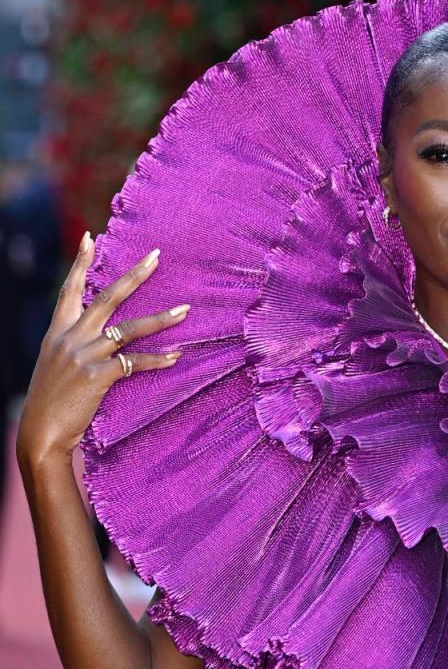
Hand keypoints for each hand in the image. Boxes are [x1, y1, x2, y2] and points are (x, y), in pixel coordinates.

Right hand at [15, 231, 190, 465]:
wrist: (40, 431)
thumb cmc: (50, 403)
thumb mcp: (55, 366)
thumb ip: (72, 348)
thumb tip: (94, 340)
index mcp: (58, 331)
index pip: (70, 289)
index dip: (81, 263)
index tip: (90, 237)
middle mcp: (71, 337)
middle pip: (107, 297)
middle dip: (134, 275)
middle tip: (156, 257)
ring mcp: (85, 355)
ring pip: (129, 329)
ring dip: (161, 319)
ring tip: (185, 310)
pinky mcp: (98, 376)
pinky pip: (134, 363)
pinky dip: (158, 360)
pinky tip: (177, 356)